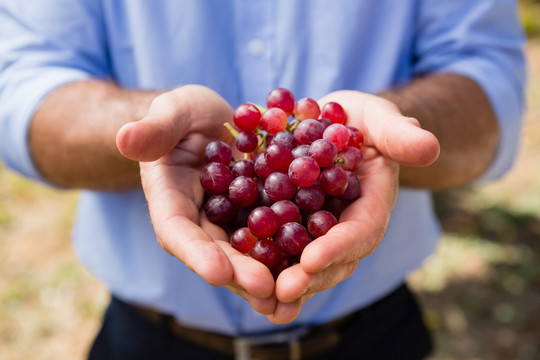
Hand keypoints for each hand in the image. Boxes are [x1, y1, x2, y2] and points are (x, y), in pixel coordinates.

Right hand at [116, 85, 277, 313]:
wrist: (211, 121)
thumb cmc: (184, 114)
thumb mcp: (171, 112)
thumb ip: (154, 128)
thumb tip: (125, 138)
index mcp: (170, 200)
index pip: (177, 231)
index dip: (196, 253)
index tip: (217, 271)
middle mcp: (199, 220)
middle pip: (215, 252)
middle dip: (239, 273)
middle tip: (266, 290)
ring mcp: (229, 222)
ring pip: (246, 252)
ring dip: (267, 274)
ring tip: (292, 295)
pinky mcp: (257, 215)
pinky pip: (272, 234)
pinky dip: (289, 251)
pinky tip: (312, 265)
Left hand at [267, 90, 439, 323]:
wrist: (329, 125)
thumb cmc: (357, 119)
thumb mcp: (377, 117)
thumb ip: (397, 134)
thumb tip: (428, 145)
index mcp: (371, 204)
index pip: (361, 231)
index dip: (339, 246)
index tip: (313, 259)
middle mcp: (345, 226)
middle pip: (333, 259)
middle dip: (309, 277)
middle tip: (282, 292)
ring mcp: (317, 231)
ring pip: (305, 263)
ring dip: (285, 284)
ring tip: (263, 302)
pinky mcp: (289, 226)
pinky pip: (277, 249)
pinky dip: (263, 267)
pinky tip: (240, 281)